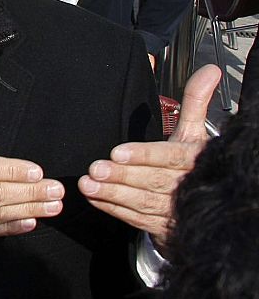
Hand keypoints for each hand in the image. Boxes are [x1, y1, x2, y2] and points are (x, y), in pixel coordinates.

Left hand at [79, 63, 220, 243]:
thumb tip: (209, 70)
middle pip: (154, 182)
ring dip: (114, 194)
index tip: (117, 152)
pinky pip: (138, 219)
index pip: (170, 158)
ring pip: (144, 202)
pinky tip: (97, 199)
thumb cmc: (192, 163)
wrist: (205, 205)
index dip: (144, 155)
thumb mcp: (194, 133)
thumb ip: (195, 101)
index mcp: (195, 161)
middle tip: (96, 169)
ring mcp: (176, 210)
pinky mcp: (165, 227)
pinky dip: (116, 210)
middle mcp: (187, 188)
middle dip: (123, 176)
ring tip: (89, 184)